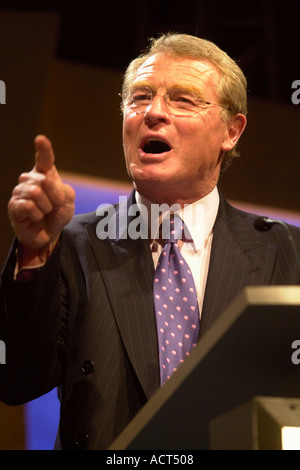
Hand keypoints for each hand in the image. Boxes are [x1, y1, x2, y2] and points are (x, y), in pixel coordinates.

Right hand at [8, 135, 74, 267]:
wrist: (49, 234)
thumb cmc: (57, 214)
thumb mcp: (69, 201)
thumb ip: (64, 189)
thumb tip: (48, 182)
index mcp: (45, 174)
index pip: (44, 159)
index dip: (43, 149)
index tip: (40, 139)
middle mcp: (30, 179)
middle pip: (45, 180)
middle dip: (56, 197)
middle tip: (54, 207)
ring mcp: (20, 191)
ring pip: (36, 193)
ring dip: (46, 207)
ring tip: (44, 212)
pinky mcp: (14, 205)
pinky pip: (28, 205)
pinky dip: (37, 214)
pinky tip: (35, 217)